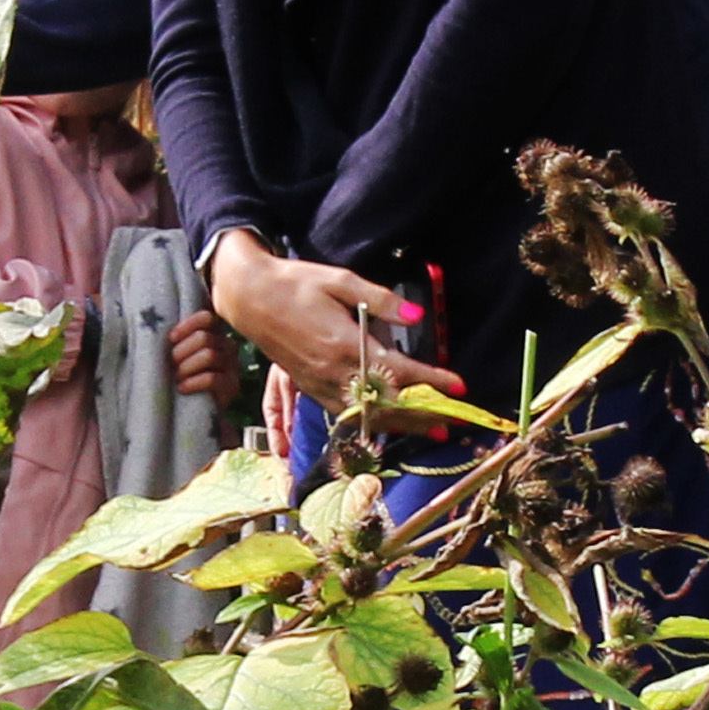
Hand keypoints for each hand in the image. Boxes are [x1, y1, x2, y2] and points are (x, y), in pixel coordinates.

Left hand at [167, 314, 241, 404]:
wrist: (191, 411)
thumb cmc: (179, 376)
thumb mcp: (177, 354)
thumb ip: (176, 339)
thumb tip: (159, 325)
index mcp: (215, 333)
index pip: (207, 318)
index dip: (187, 325)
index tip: (171, 338)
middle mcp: (228, 346)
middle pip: (204, 338)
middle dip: (182, 351)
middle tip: (172, 364)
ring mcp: (233, 366)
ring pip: (209, 356)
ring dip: (186, 367)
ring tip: (176, 377)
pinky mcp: (232, 386)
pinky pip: (212, 378)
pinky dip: (193, 382)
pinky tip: (182, 388)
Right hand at [205, 229, 464, 404]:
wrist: (249, 297)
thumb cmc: (296, 283)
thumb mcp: (340, 279)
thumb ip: (381, 299)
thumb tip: (417, 316)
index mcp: (344, 343)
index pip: (399, 370)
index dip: (432, 380)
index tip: (459, 385)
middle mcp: (333, 371)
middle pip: (388, 403)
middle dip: (424, 414)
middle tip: (456, 421)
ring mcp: (319, 385)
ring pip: (367, 416)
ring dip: (403, 425)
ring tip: (433, 430)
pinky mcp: (309, 389)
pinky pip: (346, 415)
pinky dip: (373, 424)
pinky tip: (391, 424)